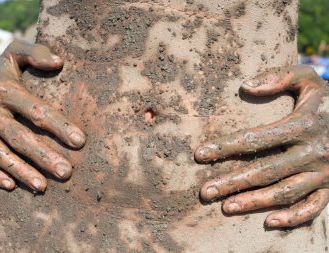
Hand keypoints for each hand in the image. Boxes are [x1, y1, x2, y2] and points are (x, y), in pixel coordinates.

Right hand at [0, 40, 84, 191]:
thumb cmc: (2, 69)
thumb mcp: (16, 52)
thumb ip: (37, 54)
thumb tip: (60, 61)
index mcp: (4, 89)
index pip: (36, 110)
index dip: (58, 126)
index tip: (80, 141)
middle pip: (18, 137)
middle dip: (43, 157)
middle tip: (66, 172)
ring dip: (21, 171)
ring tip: (43, 186)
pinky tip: (12, 186)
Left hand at [195, 65, 328, 227]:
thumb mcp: (309, 80)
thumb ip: (280, 77)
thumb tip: (245, 87)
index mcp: (303, 124)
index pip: (256, 138)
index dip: (226, 147)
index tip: (200, 154)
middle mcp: (312, 151)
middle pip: (266, 170)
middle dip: (233, 182)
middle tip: (205, 192)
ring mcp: (323, 172)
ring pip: (285, 192)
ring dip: (254, 202)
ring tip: (225, 208)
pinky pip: (314, 207)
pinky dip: (294, 217)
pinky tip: (269, 221)